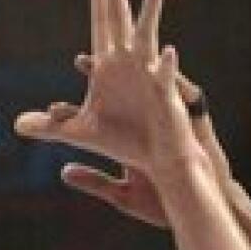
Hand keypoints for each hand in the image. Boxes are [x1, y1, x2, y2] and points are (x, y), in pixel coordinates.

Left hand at [15, 0, 171, 170]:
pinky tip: (168, 53)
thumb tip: (18, 126)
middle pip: (121, 18)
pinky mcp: (165, 97)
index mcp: (109, 67)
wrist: (158, 159)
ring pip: (148, 38)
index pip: (101, 23)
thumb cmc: (126, 141)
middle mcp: (129, 64)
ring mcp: (149, 76)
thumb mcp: (81, 134)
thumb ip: (51, 127)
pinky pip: (166, 79)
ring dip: (150, 10)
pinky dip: (167, 67)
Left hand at [59, 55, 231, 229]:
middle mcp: (143, 121)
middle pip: (119, 92)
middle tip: (79, 62)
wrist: (196, 205)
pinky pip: (180, 88)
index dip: (76, 113)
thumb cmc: (161, 202)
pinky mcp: (187, 115)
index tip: (54, 112)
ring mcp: (165, 115)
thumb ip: (94, 181)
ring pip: (148, 82)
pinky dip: (172, 71)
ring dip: (138, 61)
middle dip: (103, 74)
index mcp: (126, 139)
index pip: (97, 120)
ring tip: (124, 44)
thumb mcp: (123, 195)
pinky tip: (167, 53)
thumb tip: (64, 172)